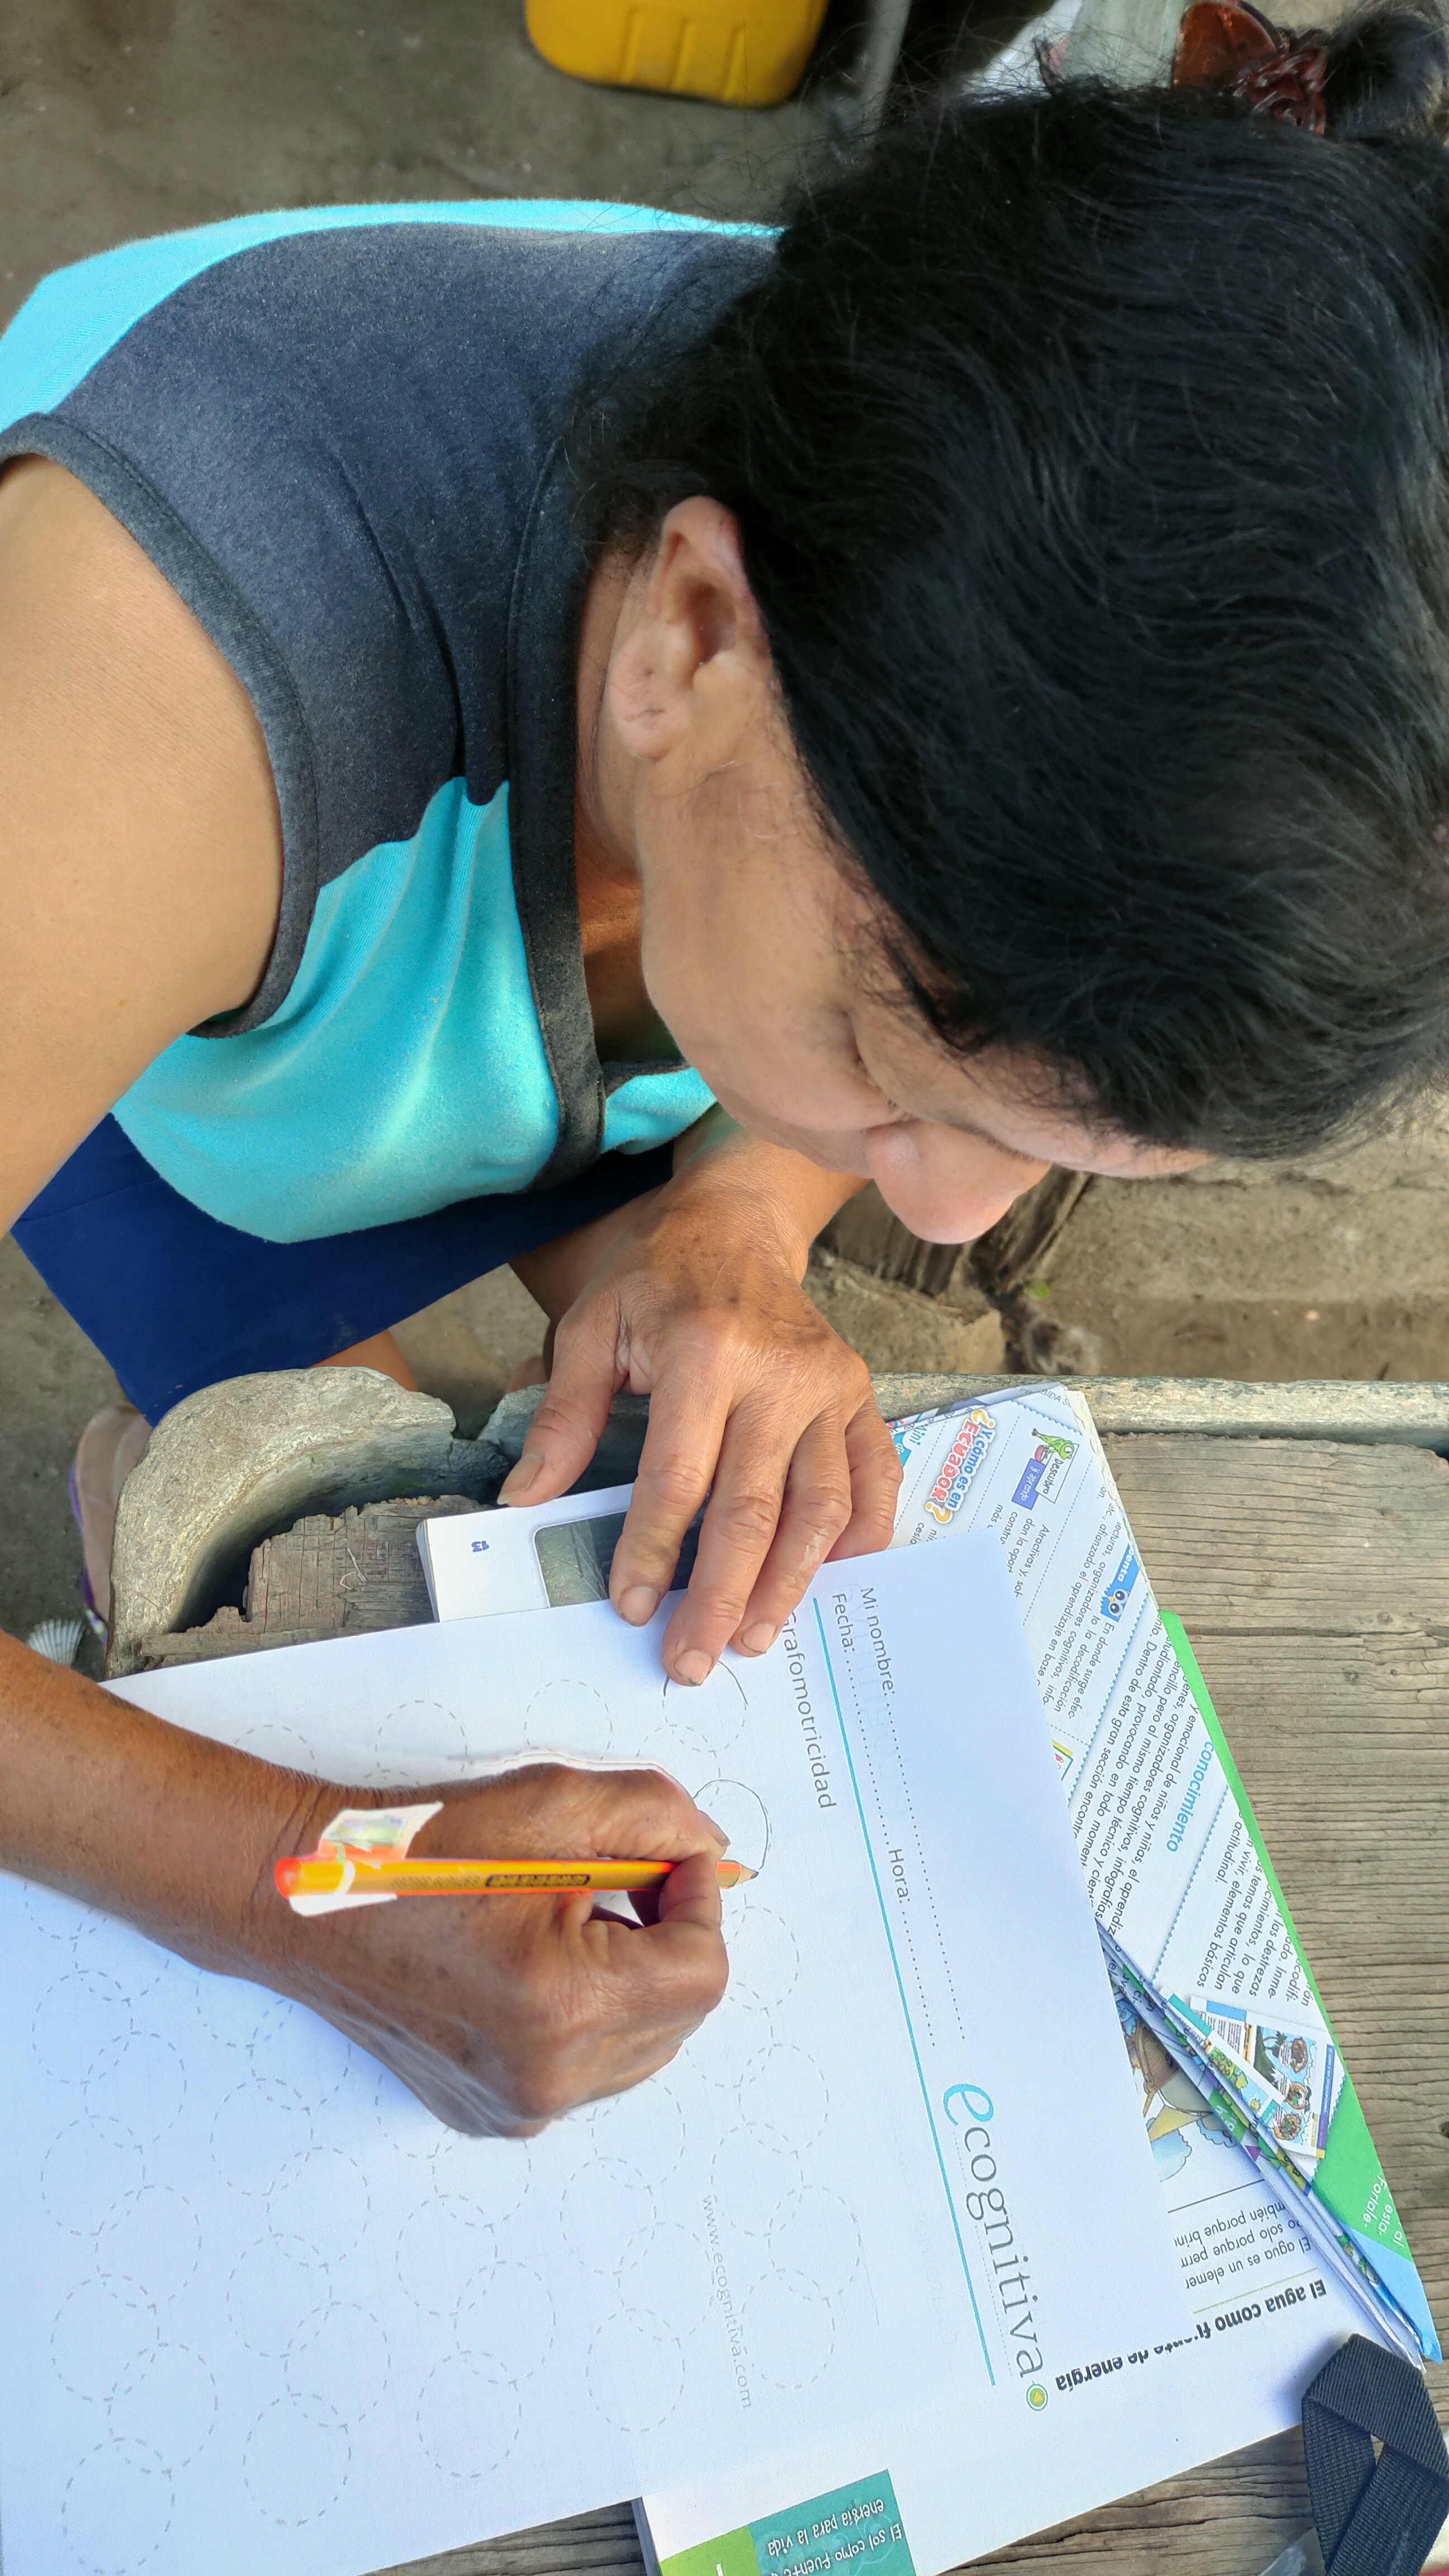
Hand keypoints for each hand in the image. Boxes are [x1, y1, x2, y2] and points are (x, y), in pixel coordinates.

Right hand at [257, 1763, 728, 2136]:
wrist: (312, 1901)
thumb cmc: (417, 1852)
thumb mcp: (552, 1802)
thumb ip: (655, 1815)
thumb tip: (710, 1850)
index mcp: (563, 2006)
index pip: (703, 1971)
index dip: (699, 1900)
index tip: (665, 1859)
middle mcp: (545, 2079)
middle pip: (681, 2013)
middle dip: (665, 1937)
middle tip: (609, 1881)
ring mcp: (518, 2109)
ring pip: (642, 2046)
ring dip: (631, 1979)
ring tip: (563, 1923)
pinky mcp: (495, 2116)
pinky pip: (589, 2070)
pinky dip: (587, 2017)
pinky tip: (532, 1967)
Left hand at [502, 1129, 901, 1682]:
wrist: (734, 1228)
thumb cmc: (656, 1282)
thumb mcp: (592, 1328)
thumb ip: (563, 1416)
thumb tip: (525, 1500)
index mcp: (704, 1352)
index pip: (678, 1476)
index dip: (651, 1549)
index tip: (630, 1608)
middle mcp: (780, 1374)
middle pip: (752, 1508)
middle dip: (719, 1596)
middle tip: (692, 1661)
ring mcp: (831, 1388)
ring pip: (820, 1508)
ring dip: (787, 1585)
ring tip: (751, 1639)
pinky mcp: (861, 1398)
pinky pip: (874, 1481)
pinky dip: (859, 1539)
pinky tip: (827, 1582)